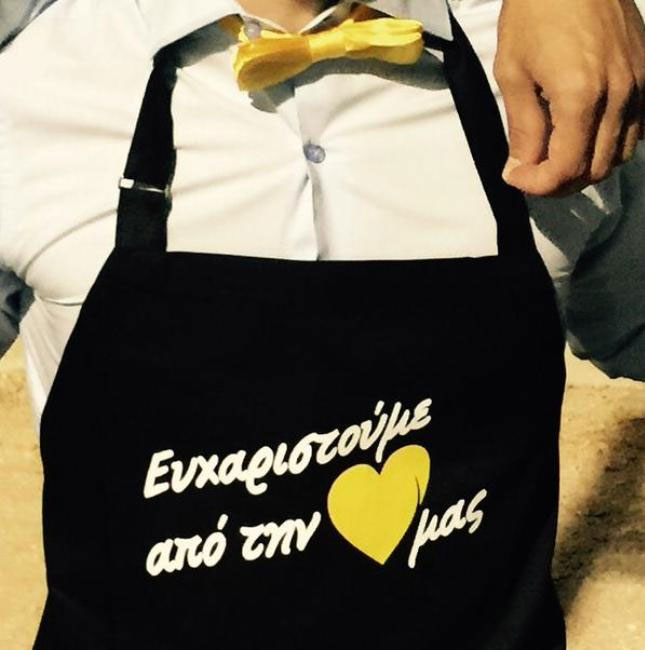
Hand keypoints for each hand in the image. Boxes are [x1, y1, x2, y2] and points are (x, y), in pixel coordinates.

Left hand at [494, 0, 644, 196]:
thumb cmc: (535, 14)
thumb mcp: (513, 74)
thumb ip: (523, 128)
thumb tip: (520, 167)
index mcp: (581, 97)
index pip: (566, 169)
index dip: (537, 185)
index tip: (515, 176)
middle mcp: (620, 95)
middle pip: (597, 169)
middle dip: (560, 182)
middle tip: (532, 171)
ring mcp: (640, 84)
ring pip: (621, 154)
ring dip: (587, 166)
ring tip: (555, 156)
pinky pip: (638, 128)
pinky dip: (611, 144)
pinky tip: (586, 134)